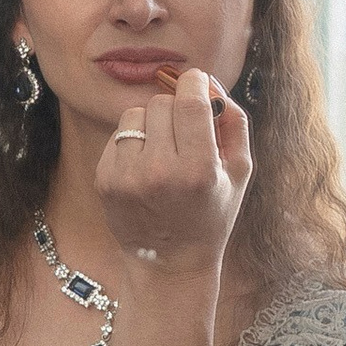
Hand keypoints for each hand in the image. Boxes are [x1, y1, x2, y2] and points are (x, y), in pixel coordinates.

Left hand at [93, 66, 251, 284]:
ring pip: (135, 114)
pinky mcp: (105, 180)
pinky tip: (145, 169)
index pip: (190, 100)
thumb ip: (233, 120)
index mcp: (199, 169)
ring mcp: (127, 177)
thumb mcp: (240, 171)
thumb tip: (208, 82)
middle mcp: (160, 172)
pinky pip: (117, 136)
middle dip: (176, 110)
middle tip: (185, 136)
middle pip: (162, 103)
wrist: (171, 263)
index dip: (196, 83)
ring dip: (151, 124)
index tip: (198, 86)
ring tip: (163, 152)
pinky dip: (132, 144)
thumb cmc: (212, 213)